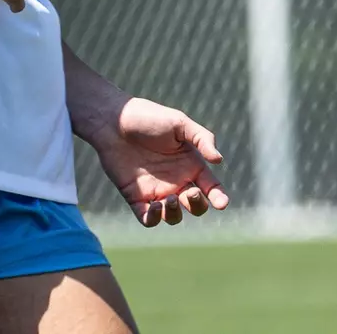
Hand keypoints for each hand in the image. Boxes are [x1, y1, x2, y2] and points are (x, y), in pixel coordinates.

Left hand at [89, 97, 228, 226]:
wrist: (114, 121)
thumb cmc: (148, 118)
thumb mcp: (179, 123)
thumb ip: (202, 138)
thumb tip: (219, 160)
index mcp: (190, 165)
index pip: (211, 188)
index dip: (219, 197)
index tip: (222, 203)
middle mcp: (176, 181)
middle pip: (195, 206)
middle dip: (197, 205)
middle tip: (190, 192)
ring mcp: (156, 191)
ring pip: (173, 217)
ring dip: (175, 214)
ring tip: (169, 198)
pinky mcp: (136, 197)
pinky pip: (148, 218)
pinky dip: (154, 219)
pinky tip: (155, 206)